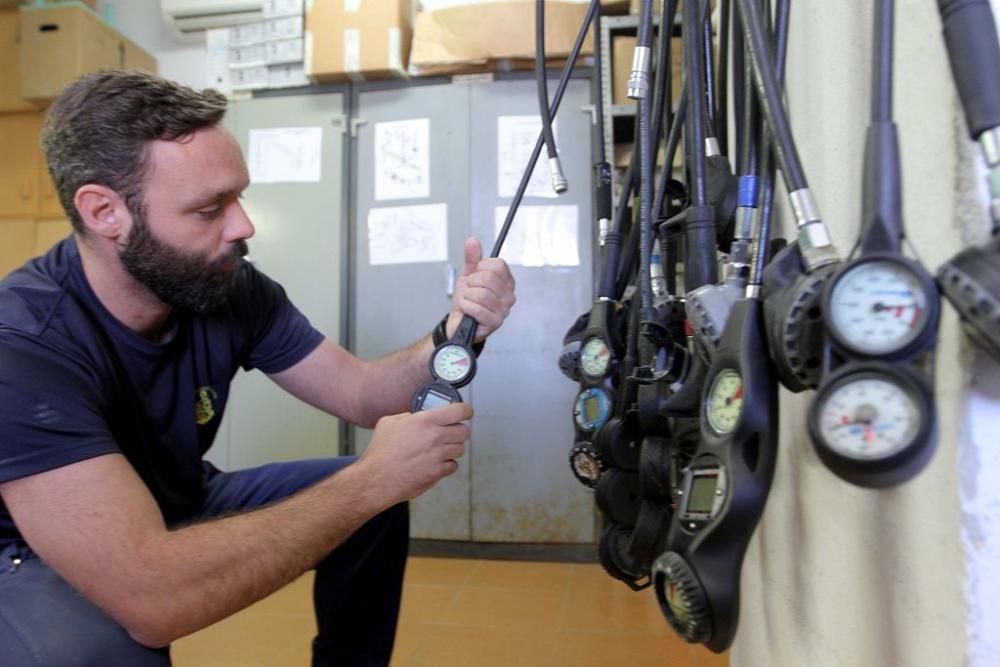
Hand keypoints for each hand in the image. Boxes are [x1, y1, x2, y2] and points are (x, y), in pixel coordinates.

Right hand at [357, 402, 473, 504]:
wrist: (376, 479)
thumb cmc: (380, 453)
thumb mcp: (388, 423)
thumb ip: (407, 416)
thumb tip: (416, 417)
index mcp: (425, 421)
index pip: (459, 410)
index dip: (466, 410)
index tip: (467, 412)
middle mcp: (435, 437)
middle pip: (464, 431)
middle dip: (458, 430)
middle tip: (450, 432)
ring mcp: (439, 456)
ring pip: (460, 449)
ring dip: (452, 448)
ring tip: (438, 449)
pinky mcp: (438, 472)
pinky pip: (452, 465)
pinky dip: (446, 464)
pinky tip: (434, 462)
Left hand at [447, 237, 515, 341]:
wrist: (459, 321)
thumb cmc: (468, 300)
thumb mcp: (468, 275)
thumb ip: (471, 258)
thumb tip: (473, 241)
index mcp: (506, 281)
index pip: (498, 265)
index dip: (480, 268)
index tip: (475, 275)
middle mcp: (509, 295)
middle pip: (489, 278)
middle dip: (471, 283)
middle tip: (469, 290)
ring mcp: (504, 309)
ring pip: (481, 293)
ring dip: (467, 296)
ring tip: (468, 300)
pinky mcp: (495, 322)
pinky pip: (477, 308)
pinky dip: (466, 307)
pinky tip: (467, 309)